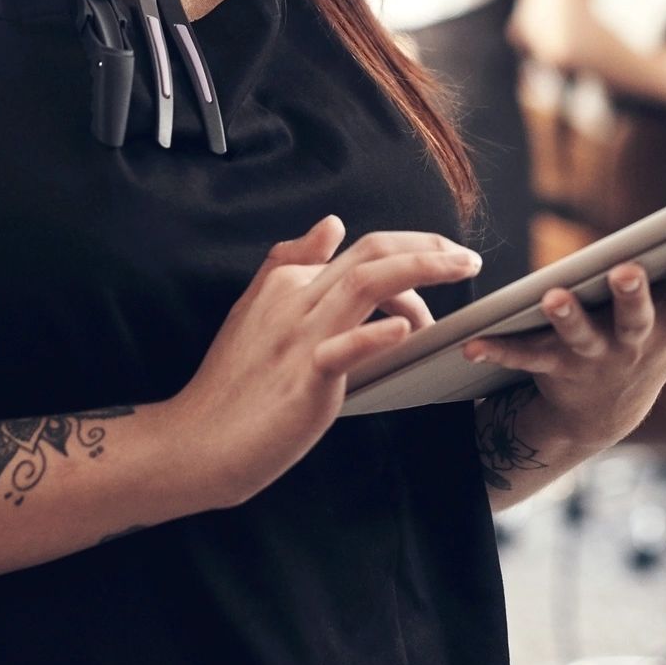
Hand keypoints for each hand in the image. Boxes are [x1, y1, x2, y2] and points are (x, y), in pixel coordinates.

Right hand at [166, 217, 479, 508]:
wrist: (199, 441)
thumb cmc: (232, 383)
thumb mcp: (254, 309)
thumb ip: (289, 262)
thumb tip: (331, 223)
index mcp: (286, 282)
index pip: (360, 251)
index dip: (408, 256)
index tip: (439, 272)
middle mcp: (295, 300)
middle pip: (371, 254)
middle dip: (428, 247)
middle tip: (467, 257)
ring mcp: (300, 338)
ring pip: (367, 283)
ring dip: (423, 269)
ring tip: (461, 269)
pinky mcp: (305, 379)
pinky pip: (344, 348)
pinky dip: (376, 335)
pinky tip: (405, 330)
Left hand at [458, 228, 665, 449]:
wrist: (604, 411)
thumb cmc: (662, 342)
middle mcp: (638, 340)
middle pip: (640, 314)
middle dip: (635, 293)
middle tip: (627, 270)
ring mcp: (596, 356)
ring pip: (582, 335)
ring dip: (567, 317)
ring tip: (553, 296)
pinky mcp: (554, 367)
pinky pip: (524, 356)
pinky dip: (499, 349)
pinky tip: (474, 342)